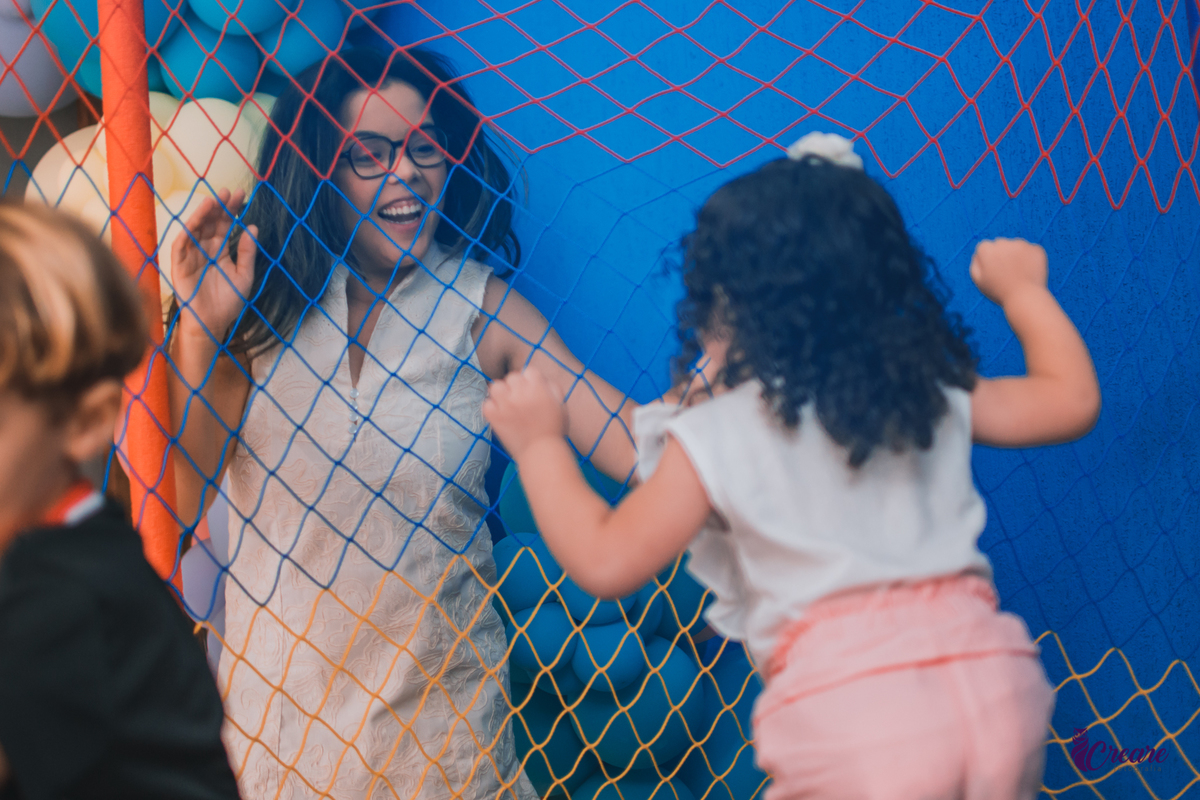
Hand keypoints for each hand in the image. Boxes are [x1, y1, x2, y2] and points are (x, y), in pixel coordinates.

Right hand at [170, 188, 257, 341]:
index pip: (226, 226)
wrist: (212, 324)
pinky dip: (188, 231)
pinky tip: (197, 219)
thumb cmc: (229, 302)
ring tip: (213, 200)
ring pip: (196, 229)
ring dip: (203, 214)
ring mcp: (191, 256)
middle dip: (219, 207)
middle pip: (211, 223)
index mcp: (220, 251)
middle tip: (229, 191)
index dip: (232, 211)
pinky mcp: (179, 265)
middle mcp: (205, 249)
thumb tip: (253, 227)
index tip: (242, 195)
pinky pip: (181, 244)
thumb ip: (248, 253)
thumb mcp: (244, 276)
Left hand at [483, 368, 566, 458]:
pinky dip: (492, 409)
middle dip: (517, 386)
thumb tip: (541, 379)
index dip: (531, 380)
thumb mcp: (561, 405)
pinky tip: (501, 416)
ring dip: (501, 393)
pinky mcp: (494, 417)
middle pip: (512, 377)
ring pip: (496, 386)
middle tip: (521, 400)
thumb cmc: (554, 430)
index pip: (529, 371)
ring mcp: (505, 405)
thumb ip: (552, 388)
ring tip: (507, 404)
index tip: (533, 391)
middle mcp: (520, 393)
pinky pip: (487, 404)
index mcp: (538, 388)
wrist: (541, 453)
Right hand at [970, 238, 1047, 306]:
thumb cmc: (999, 292)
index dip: (987, 260)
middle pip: (1000, 244)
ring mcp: (1022, 245)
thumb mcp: (979, 281)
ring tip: (1018, 273)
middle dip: (1002, 255)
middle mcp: (1004, 243)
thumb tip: (978, 254)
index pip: (984, 247)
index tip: (993, 271)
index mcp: (987, 250)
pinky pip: (1030, 251)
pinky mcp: (1036, 249)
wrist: (1025, 297)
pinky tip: (1028, 272)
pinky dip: (1029, 259)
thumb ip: (975, 265)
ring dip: (1016, 255)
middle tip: (1006, 273)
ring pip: (1016, 246)